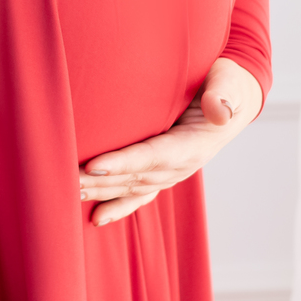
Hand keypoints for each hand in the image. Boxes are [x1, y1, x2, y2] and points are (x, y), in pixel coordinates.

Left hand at [78, 57, 262, 226]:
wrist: (235, 95)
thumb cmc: (228, 83)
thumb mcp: (230, 82)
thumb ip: (224, 94)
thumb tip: (218, 110)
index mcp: (194, 144)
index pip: (153, 155)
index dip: (123, 163)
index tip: (92, 167)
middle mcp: (182, 165)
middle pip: (136, 177)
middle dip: (100, 183)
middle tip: (65, 181)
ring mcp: (173, 172)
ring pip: (132, 188)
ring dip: (101, 193)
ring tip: (68, 193)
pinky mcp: (165, 172)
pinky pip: (140, 194)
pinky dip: (119, 207)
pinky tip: (97, 218)